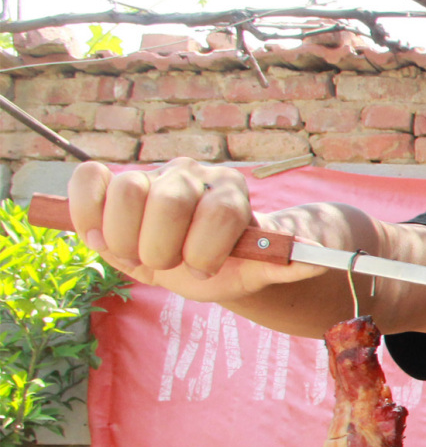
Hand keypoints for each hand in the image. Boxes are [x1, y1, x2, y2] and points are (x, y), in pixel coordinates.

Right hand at [68, 158, 323, 298]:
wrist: (196, 257)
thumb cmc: (228, 264)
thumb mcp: (255, 272)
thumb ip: (284, 266)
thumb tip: (317, 262)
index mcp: (233, 194)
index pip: (221, 212)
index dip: (206, 250)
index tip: (201, 270)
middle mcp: (194, 175)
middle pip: (171, 200)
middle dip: (164, 248)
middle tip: (165, 264)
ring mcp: (151, 174)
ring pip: (128, 190)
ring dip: (126, 238)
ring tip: (136, 254)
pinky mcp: (111, 179)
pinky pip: (89, 179)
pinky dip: (87, 212)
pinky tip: (102, 237)